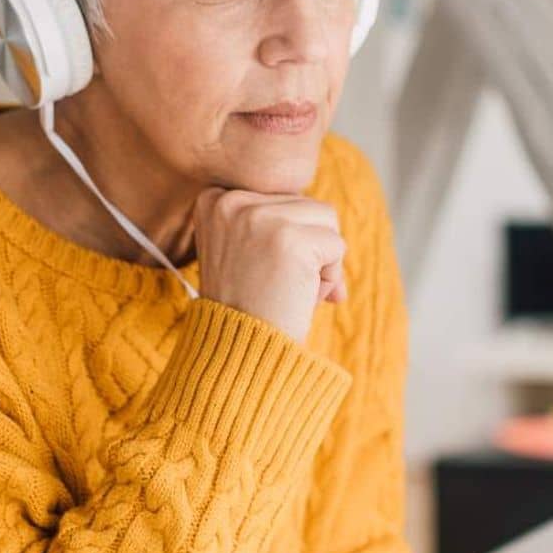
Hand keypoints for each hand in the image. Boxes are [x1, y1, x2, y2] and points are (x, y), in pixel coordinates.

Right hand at [192, 187, 346, 343]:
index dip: (290, 239)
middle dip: (310, 249)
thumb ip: (272, 222)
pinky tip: (302, 298)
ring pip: (327, 219)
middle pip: (307, 205)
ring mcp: (259, 217)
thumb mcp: (243, 251)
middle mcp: (231, 200)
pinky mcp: (290, 238)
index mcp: (215, 199)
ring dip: (323, 261)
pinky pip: (337, 245)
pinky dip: (331, 278)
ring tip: (292, 291)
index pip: (283, 198)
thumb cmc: (245, 308)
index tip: (268, 271)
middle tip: (283, 288)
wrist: (237, 354)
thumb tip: (327, 214)